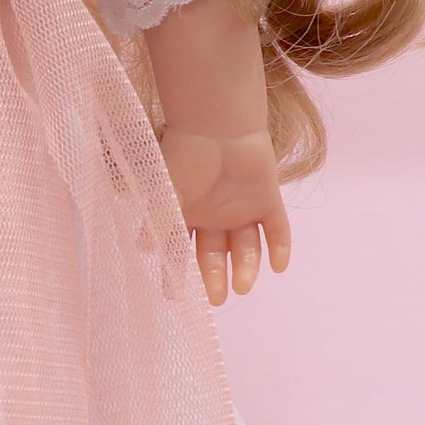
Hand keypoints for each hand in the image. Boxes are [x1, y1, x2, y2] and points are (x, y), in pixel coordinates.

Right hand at [156, 125, 291, 304]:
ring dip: (246, 267)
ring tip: (242, 287)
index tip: (175, 294)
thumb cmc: (185, 155)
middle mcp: (214, 216)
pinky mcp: (267, 199)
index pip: (181, 250)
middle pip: (215, 254)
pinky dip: (280, 247)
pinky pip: (277, 228)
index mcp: (187, 214)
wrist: (219, 124)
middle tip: (218, 299)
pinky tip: (279, 267)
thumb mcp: (167, 190)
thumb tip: (143, 248)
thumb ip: (160, 219)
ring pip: (246, 246)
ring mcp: (242, 209)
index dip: (177, 272)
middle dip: (215, 277)